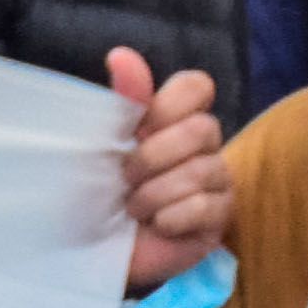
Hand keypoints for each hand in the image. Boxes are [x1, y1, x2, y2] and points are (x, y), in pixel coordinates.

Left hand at [109, 49, 230, 290]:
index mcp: (170, 120)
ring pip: (204, 170)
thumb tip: (122, 55)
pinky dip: (171, 218)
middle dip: (153, 157)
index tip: (138, 127)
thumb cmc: (90, 195)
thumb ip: (122, 104)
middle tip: (123, 179)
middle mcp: (200, 146)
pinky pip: (207, 206)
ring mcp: (216, 181)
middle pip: (203, 129)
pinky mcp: (220, 218)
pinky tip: (155, 226)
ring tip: (131, 209)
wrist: (87, 251)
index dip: (171, 104)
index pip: (197, 87)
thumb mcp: (97, 147)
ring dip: (155, 194)